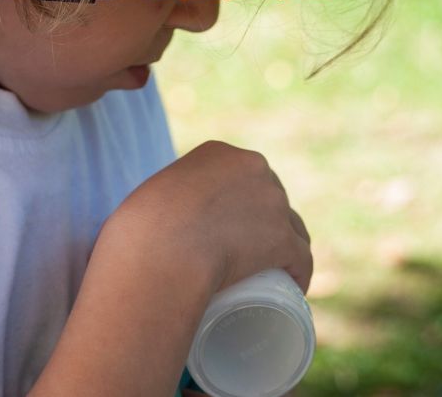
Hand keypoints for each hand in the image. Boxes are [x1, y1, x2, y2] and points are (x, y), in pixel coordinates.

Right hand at [109, 140, 313, 296]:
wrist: (160, 248)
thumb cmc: (141, 228)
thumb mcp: (149, 198)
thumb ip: (153, 200)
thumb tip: (140, 225)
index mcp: (220, 152)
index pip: (244, 175)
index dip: (242, 203)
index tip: (229, 231)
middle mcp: (253, 166)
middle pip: (270, 197)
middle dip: (265, 223)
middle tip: (246, 258)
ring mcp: (272, 201)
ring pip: (291, 227)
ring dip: (286, 248)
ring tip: (272, 274)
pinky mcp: (283, 237)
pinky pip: (301, 258)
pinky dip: (299, 274)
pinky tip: (295, 288)